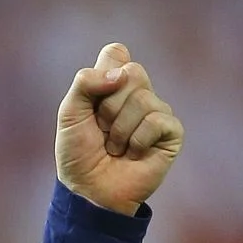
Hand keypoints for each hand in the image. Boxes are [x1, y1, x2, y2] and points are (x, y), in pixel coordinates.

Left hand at [55, 43, 183, 215]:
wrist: (89, 189)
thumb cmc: (78, 154)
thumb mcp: (70, 114)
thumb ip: (85, 83)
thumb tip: (122, 72)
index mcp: (113, 84)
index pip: (116, 53)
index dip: (104, 73)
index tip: (92, 101)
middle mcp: (138, 93)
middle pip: (132, 71)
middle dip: (108, 106)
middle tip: (102, 130)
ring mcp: (157, 111)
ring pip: (143, 99)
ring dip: (119, 130)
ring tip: (115, 148)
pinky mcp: (172, 132)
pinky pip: (157, 121)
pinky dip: (137, 141)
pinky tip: (133, 154)